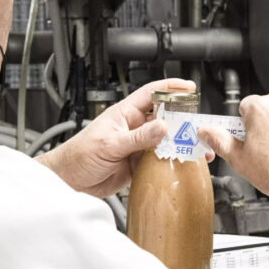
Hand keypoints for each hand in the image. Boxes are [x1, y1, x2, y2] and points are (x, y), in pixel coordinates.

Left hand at [37, 78, 194, 197]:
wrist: (69, 181)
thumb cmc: (79, 155)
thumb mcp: (110, 144)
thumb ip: (137, 137)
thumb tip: (162, 128)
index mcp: (125, 114)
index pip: (152, 93)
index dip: (171, 88)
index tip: (190, 88)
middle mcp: (134, 127)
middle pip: (164, 117)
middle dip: (182, 119)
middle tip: (199, 124)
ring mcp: (137, 146)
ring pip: (165, 140)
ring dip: (180, 143)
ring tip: (197, 147)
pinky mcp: (138, 164)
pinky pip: (160, 160)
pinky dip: (172, 161)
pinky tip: (182, 163)